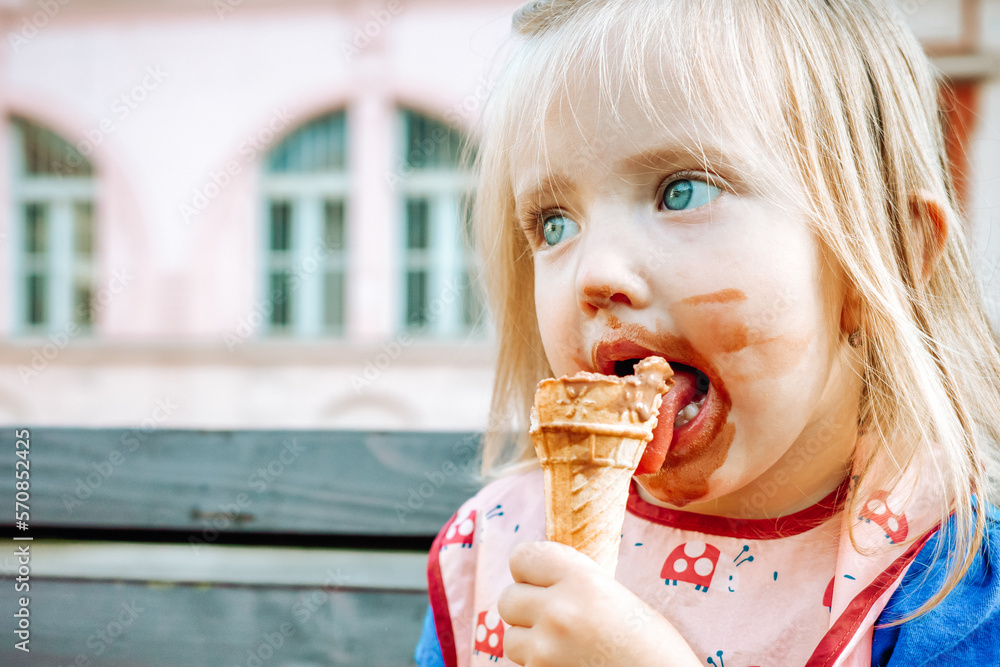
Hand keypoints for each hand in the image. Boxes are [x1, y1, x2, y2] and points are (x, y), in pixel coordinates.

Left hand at [497, 541, 701, 666]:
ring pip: (510, 638)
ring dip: (529, 642)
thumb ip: (575, 582)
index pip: (523, 557)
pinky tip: (570, 665)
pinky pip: (525, 666)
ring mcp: (546, 650)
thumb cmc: (653, 645)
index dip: (530, 570)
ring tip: (564, 647)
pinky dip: (540, 666)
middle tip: (552, 618)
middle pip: (508, 598)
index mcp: (581, 580)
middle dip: (526, 608)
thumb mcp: (617, 596)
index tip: (542, 580)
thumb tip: (537, 578)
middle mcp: (559, 611)